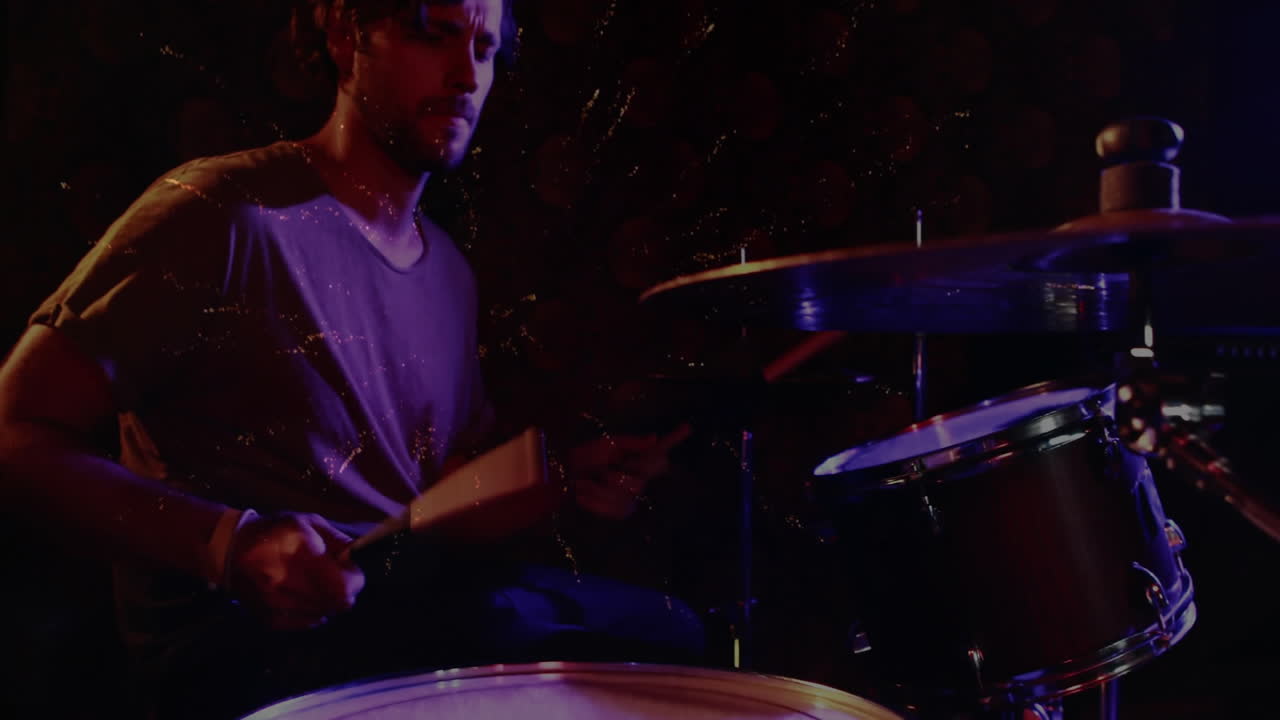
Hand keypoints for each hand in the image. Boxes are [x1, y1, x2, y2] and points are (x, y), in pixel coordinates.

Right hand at [225, 512, 365, 630]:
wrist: (230, 551)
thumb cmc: (275, 532)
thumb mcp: (308, 524)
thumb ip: (337, 541)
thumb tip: (358, 557)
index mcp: (298, 554)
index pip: (343, 584)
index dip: (355, 579)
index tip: (352, 571)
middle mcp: (286, 582)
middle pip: (338, 603)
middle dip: (345, 591)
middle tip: (337, 578)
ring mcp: (276, 605)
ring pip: (325, 614)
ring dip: (328, 602)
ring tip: (316, 584)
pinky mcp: (270, 620)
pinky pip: (307, 623)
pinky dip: (312, 612)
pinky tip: (303, 596)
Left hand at [567, 424, 691, 519]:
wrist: (563, 478)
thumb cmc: (584, 458)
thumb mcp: (604, 445)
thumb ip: (630, 443)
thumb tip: (655, 437)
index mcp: (636, 457)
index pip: (659, 450)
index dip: (674, 439)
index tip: (687, 428)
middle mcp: (638, 477)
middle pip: (638, 482)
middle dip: (616, 478)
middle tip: (601, 472)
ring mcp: (630, 496)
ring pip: (624, 497)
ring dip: (599, 490)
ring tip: (587, 483)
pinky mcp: (620, 511)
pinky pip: (613, 509)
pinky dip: (594, 501)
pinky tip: (585, 495)